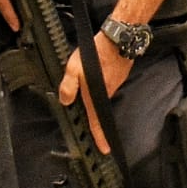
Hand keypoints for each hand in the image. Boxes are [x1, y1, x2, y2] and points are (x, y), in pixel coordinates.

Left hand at [58, 32, 133, 153]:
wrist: (119, 37)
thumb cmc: (96, 52)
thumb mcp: (74, 68)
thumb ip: (68, 86)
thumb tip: (65, 101)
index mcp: (95, 96)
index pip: (96, 122)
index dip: (100, 138)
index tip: (105, 149)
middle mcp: (108, 92)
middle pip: (98, 104)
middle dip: (91, 101)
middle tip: (83, 90)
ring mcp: (116, 83)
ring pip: (103, 90)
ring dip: (96, 85)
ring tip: (88, 70)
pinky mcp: (121, 74)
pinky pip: (110, 80)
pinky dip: (103, 76)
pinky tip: (98, 64)